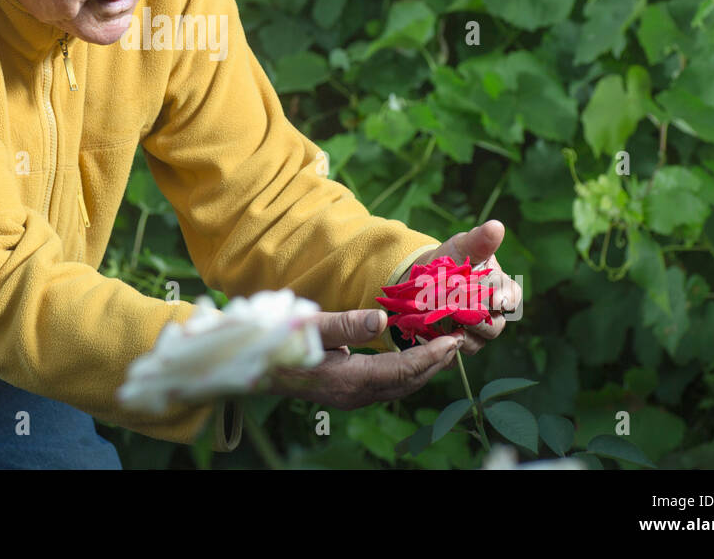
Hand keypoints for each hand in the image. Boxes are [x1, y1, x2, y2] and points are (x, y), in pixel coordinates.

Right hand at [262, 309, 462, 409]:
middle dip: (436, 364)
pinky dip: (407, 369)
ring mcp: (350, 395)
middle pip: (406, 383)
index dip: (430, 357)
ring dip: (424, 368)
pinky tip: (413, 354)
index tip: (453, 341)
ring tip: (445, 347)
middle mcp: (354, 394)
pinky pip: (386, 383)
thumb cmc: (277, 340)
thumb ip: (345, 324)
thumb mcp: (309, 325)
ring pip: (398, 386)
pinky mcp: (346, 390)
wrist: (253, 365)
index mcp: (348, 380)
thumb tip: (383, 319)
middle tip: (460, 341)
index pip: (401, 371)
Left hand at [411, 218, 521, 355]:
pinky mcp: (455, 346)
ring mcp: (475, 334)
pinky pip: (453, 354)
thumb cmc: (450, 260)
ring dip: (460, 336)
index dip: (505, 299)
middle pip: (493, 326)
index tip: (495, 298)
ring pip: (475, 343)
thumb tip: (496, 226)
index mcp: (501, 291)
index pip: (511, 298)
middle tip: (459, 311)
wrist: (423, 280)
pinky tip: (429, 337)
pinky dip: (442, 348)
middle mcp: (492, 316)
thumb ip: (478, 241)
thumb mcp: (461, 247)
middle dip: (477, 319)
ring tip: (443, 326)